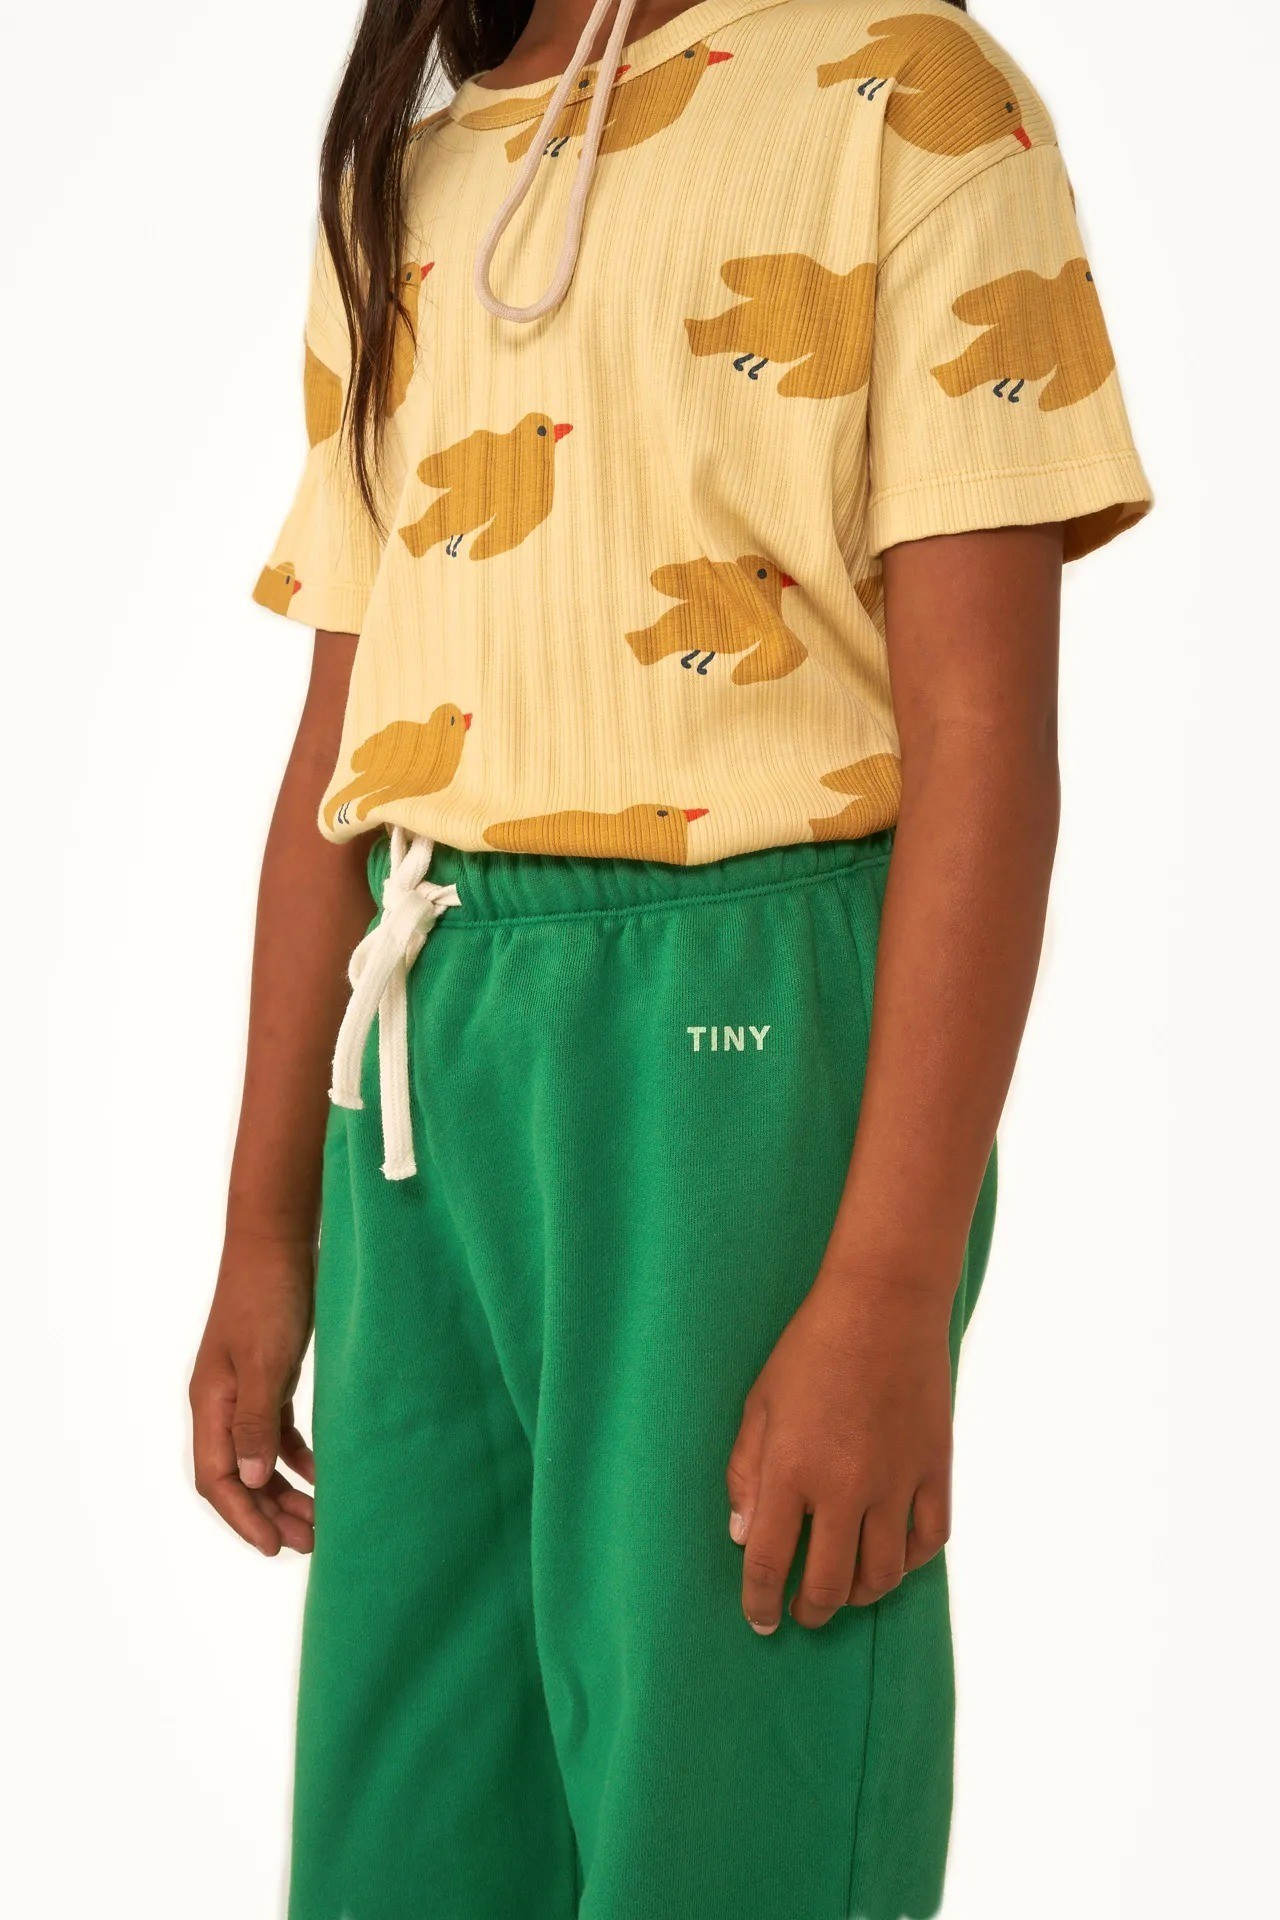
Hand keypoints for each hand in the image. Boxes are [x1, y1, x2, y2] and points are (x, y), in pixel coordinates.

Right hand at [189, 1230, 316, 1555]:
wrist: (277, 1241)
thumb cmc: (269, 1296)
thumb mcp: (266, 1361)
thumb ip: (257, 1420)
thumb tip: (251, 1480)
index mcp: (210, 1403)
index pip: (218, 1479)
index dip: (244, 1518)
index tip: (277, 1547)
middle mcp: (220, 1403)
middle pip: (238, 1476)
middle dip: (269, 1513)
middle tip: (309, 1543)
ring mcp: (243, 1390)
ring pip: (258, 1458)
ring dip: (284, 1490)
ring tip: (319, 1520)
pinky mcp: (268, 1377)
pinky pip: (276, 1432)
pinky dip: (296, 1456)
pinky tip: (322, 1471)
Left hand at [725, 1272, 954, 1632]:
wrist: (884, 1304)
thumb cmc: (810, 1347)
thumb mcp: (760, 1403)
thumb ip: (746, 1472)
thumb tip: (743, 1534)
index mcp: (791, 1470)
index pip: (769, 1561)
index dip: (760, 1600)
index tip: (759, 1619)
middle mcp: (844, 1487)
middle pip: (829, 1584)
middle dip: (810, 1610)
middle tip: (801, 1611)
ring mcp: (896, 1482)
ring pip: (882, 1575)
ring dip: (859, 1595)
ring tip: (844, 1591)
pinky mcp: (935, 1469)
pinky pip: (929, 1540)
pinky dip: (910, 1562)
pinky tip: (892, 1558)